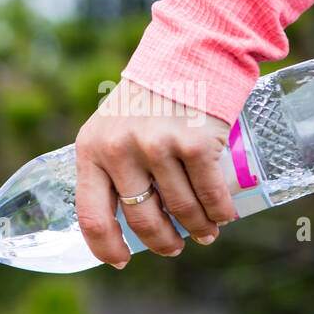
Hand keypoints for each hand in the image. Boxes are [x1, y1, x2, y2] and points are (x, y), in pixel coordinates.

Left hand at [75, 78, 235, 266]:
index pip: (91, 216)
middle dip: (162, 242)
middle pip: (141, 219)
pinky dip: (220, 212)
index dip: (106, 247)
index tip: (121, 261)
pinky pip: (210, 193)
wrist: (187, 52)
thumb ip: (109, 166)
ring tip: (205, 233)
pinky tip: (223, 217)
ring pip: (180, 210)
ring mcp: (156, 147)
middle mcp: (119, 152)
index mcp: (90, 152)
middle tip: (174, 247)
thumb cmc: (147, 97)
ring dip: (197, 228)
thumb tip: (121, 219)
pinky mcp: (194, 143)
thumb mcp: (109, 128)